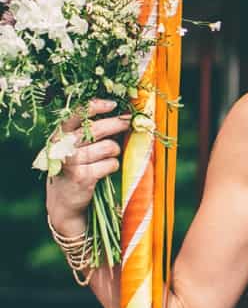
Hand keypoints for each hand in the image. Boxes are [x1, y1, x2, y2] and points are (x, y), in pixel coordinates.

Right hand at [44, 99, 129, 234]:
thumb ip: (86, 133)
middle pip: (98, 129)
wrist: (63, 203)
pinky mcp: (83, 177)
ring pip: (109, 147)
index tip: (113, 104)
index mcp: (59, 135)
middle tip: (129, 123)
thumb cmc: (73, 170)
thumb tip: (118, 116)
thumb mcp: (71, 149)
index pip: (76, 114)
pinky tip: (104, 171)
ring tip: (106, 157)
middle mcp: (63, 146)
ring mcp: (72, 162)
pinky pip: (111, 164)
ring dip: (114, 152)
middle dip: (118, 124)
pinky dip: (113, 166)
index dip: (96, 106)